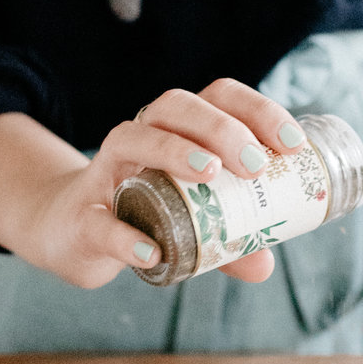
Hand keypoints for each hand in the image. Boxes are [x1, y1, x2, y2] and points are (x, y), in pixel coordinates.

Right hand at [0, 78, 308, 289]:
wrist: (69, 233)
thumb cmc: (141, 213)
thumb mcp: (190, 222)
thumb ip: (228, 241)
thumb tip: (266, 265)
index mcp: (176, 131)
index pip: (218, 97)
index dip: (257, 111)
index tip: (293, 144)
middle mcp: (140, 137)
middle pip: (176, 106)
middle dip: (221, 127)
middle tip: (256, 164)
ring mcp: (105, 171)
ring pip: (132, 138)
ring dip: (173, 150)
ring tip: (209, 174)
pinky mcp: (81, 216)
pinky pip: (100, 221)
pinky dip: (126, 236)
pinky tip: (154, 251)